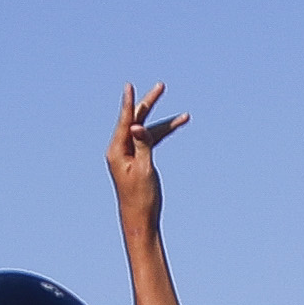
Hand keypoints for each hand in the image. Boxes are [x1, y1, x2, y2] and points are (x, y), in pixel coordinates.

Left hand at [106, 83, 187, 233]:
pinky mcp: (138, 159)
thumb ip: (142, 145)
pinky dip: (163, 135)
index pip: (125, 121)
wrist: (140, 218)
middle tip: (160, 86)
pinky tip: (177, 126)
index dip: (129, 103)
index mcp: (117, 151)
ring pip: (148, 132)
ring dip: (166, 125)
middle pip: (136, 120)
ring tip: (185, 117)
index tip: (129, 86)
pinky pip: (151, 142)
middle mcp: (120, 149)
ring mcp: (129, 154)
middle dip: (150, 104)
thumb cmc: (140, 197)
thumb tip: (137, 126)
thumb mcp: (144, 169)